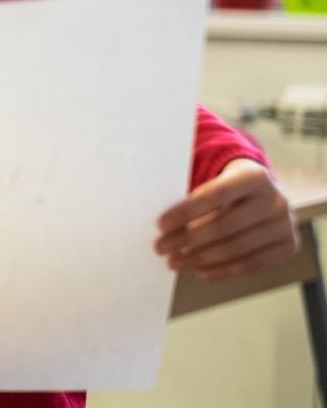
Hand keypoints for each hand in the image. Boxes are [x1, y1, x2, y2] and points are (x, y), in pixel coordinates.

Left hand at [155, 158, 298, 280]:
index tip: (161, 225)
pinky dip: (222, 270)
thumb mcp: (217, 183)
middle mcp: (275, 200)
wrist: (265, 195)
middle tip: (161, 248)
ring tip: (175, 262)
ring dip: (200, 258)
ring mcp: (285, 225)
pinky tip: (199, 271)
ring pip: (236, 248)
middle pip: (224, 226)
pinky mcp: (288, 247)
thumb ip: (196, 200)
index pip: (213, 196)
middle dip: (187, 239)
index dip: (185, 212)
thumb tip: (167, 229)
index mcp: (254, 177)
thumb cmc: (230, 190)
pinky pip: (251, 264)